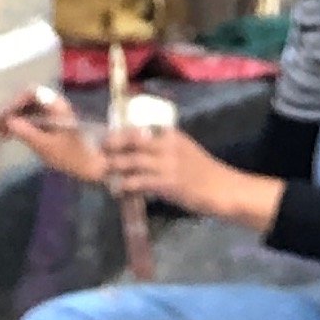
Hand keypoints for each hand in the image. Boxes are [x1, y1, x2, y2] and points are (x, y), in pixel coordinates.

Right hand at [0, 89, 107, 186]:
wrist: (92, 166)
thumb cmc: (71, 156)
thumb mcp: (46, 146)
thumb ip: (26, 132)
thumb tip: (7, 121)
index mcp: (57, 106)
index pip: (31, 93)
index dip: (14, 102)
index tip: (3, 118)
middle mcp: (55, 104)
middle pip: (28, 98)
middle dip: (12, 110)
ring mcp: (54, 112)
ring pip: (29, 107)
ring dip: (14, 116)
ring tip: (1, 132)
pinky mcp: (52, 122)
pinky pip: (33, 115)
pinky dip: (21, 122)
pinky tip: (10, 134)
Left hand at [100, 121, 283, 233]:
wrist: (222, 188)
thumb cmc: (201, 171)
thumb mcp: (182, 150)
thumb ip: (161, 147)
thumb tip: (135, 149)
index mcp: (171, 134)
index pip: (139, 128)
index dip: (119, 133)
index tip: (104, 138)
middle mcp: (167, 145)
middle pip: (132, 141)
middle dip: (112, 147)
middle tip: (98, 154)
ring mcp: (167, 164)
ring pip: (132, 162)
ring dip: (115, 168)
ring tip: (103, 174)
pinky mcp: (167, 183)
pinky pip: (139, 182)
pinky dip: (126, 186)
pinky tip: (117, 190)